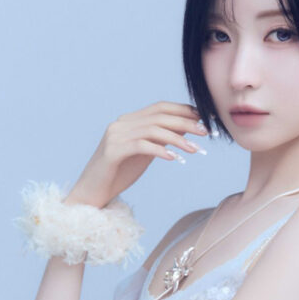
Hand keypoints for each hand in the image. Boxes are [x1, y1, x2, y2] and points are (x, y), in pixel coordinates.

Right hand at [65, 102, 208, 208]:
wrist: (92, 192)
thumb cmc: (119, 174)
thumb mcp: (146, 153)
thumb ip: (161, 139)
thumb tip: (187, 127)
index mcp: (129, 121)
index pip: (160, 107)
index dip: (183, 110)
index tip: (204, 118)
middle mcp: (121, 124)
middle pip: (159, 116)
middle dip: (186, 122)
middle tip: (206, 133)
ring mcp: (115, 136)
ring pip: (153, 129)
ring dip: (178, 139)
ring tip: (195, 150)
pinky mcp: (112, 151)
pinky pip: (141, 146)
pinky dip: (160, 150)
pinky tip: (175, 158)